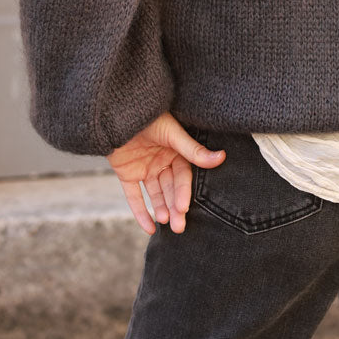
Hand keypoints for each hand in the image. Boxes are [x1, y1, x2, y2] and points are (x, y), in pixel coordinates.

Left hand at [106, 111, 225, 235]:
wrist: (117, 110)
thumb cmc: (149, 117)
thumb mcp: (173, 133)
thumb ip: (193, 150)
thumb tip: (221, 157)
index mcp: (176, 151)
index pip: (183, 176)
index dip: (183, 192)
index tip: (184, 208)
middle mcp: (162, 161)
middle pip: (170, 188)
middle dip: (174, 207)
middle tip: (179, 227)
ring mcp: (144, 168)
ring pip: (155, 194)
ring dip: (160, 209)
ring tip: (164, 223)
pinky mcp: (126, 174)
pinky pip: (134, 196)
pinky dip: (140, 211)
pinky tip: (148, 228)